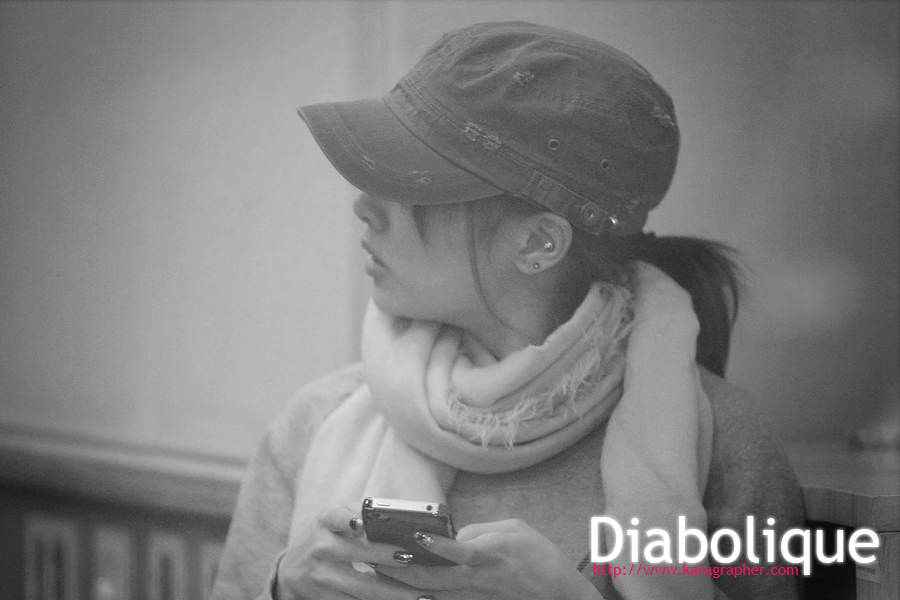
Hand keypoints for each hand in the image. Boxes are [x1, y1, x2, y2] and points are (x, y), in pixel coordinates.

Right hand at [275, 505, 423, 599]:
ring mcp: (323, 578)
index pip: (336, 517)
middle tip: (411, 558)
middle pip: (358, 554)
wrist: (292, 572)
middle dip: (387, 557)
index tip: (361, 524)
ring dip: (394, 593)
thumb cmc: (324, 537)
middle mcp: (322, 548)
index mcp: (326, 522)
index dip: (348, 519)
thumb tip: (397, 513)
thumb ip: (358, 511)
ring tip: (421, 596)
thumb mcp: (333, 519)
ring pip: (363, 588)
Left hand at [377, 519, 602, 599]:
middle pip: (431, 576)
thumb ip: (479, 531)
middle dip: (399, 565)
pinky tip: (398, 584)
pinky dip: (416, 591)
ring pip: (428, 591)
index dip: (436, 544)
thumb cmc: (539, 557)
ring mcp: (471, 596)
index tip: (415, 533)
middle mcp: (477, 578)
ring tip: (375, 566)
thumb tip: (449, 536)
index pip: (459, 550)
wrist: (558, 595)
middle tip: (373, 552)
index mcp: (491, 554)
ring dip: (401, 580)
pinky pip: (438, 599)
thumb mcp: (514, 530)